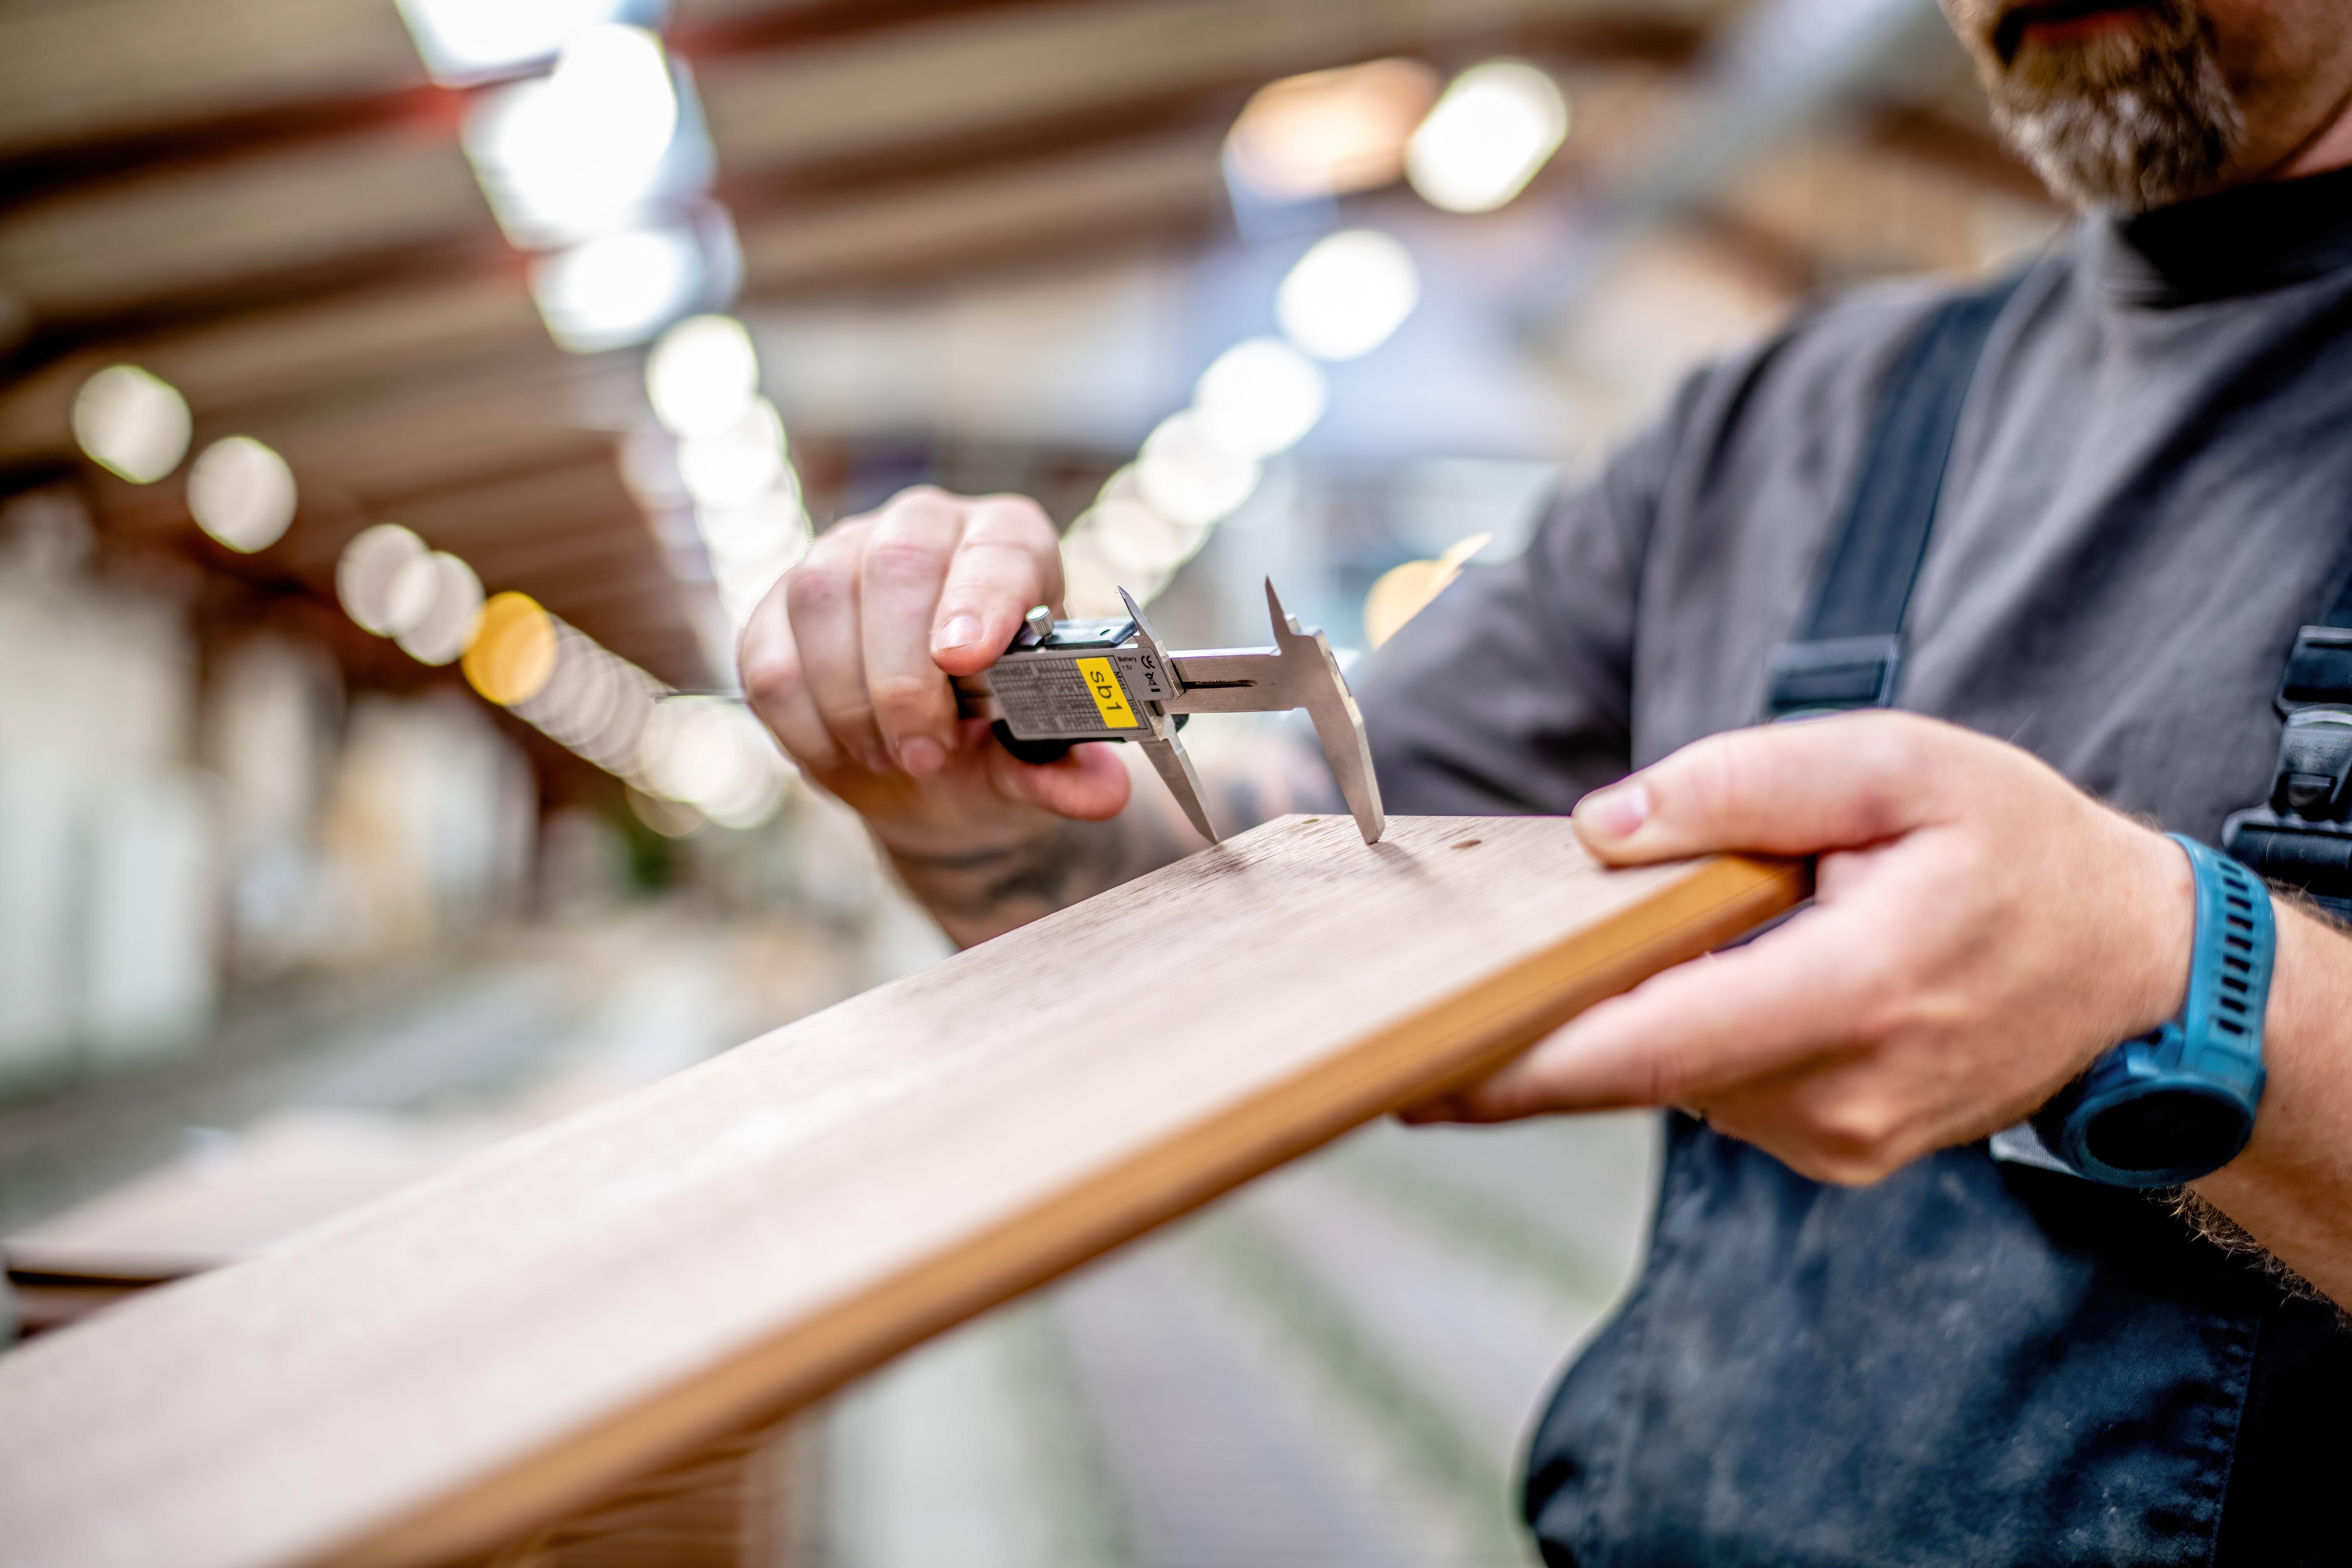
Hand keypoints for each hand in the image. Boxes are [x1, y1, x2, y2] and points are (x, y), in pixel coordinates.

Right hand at [738, 487, 1131, 855]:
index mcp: (1011, 548)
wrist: (929, 774)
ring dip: (849, 697)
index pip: (1000, 547)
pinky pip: (768, 652)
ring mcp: (845, 554)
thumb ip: (1062, 772)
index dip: (981, 596)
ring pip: (821, 597)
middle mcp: (927, 528)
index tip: (964, 658)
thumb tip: (1103, 792)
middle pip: (898, 563)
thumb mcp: (1032, 764)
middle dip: (903, 673)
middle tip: (925, 753)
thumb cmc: (994, 745)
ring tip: (889, 758)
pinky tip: (840, 754)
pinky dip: (801, 718)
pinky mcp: (780, 603)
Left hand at [1404, 712, 2197, 1184]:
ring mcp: (1838, 1140)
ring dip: (1626, 1013)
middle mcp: (1840, 1095)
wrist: (2130, 968)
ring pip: (1675, 1075)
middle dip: (1533, 1034)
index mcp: (1858, 993)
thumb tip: (1602, 828)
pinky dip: (1680, 1031)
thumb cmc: (2011, 849)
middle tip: (1421, 1013)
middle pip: (1640, 1067)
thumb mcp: (1896, 766)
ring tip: (1625, 944)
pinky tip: (1698, 976)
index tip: (1420, 1070)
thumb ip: (1744, 786)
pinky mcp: (1833, 1149)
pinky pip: (1717, 1086)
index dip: (1524, 1062)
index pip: (1654, 1044)